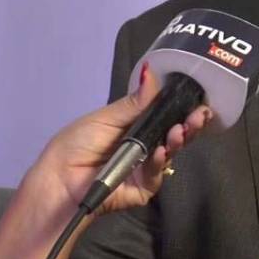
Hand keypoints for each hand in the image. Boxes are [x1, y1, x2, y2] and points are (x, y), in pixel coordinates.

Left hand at [25, 63, 213, 214]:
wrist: (58, 180)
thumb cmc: (76, 144)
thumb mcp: (106, 117)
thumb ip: (135, 101)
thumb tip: (151, 70)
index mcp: (137, 126)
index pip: (168, 115)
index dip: (185, 108)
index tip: (200, 100)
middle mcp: (146, 145)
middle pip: (176, 133)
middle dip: (191, 124)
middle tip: (200, 116)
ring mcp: (147, 167)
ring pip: (171, 152)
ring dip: (179, 140)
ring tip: (181, 130)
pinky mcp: (143, 188)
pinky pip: (157, 174)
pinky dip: (160, 162)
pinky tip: (160, 152)